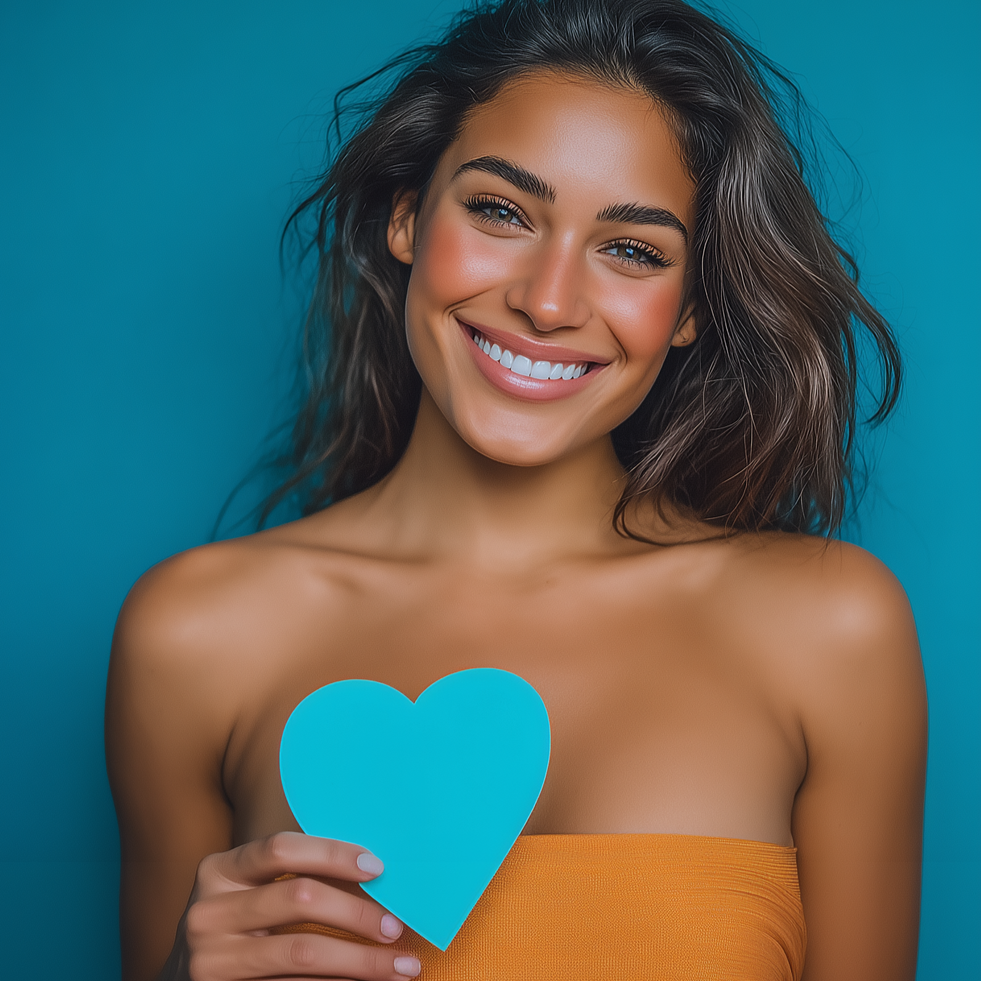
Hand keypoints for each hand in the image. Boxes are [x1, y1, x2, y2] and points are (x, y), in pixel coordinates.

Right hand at [160, 832, 420, 980]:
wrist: (183, 978)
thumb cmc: (234, 926)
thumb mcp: (248, 892)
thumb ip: (292, 875)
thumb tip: (375, 870)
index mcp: (219, 870)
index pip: (281, 848)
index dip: (333, 854)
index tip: (378, 868)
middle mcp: (208, 911)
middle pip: (300, 897)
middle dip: (358, 912)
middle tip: (396, 925)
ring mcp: (211, 958)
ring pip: (302, 951)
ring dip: (361, 959)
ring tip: (401, 963)